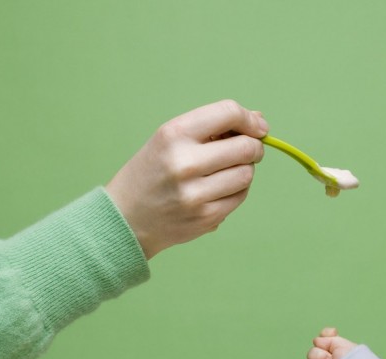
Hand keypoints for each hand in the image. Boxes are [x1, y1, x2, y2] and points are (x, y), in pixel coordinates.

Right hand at [106, 99, 268, 258]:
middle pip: (246, 147)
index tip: (259, 127)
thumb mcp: (170, 139)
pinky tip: (219, 189)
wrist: (126, 217)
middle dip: (254, 147)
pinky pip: (240, 196)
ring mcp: (196, 193)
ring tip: (226, 171)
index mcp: (174, 134)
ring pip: (247, 174)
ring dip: (244, 170)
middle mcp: (184, 163)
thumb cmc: (153, 172)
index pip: (228, 113)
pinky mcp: (206, 217)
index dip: (250, 119)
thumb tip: (259, 119)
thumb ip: (212, 127)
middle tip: (249, 150)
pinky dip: (237, 190)